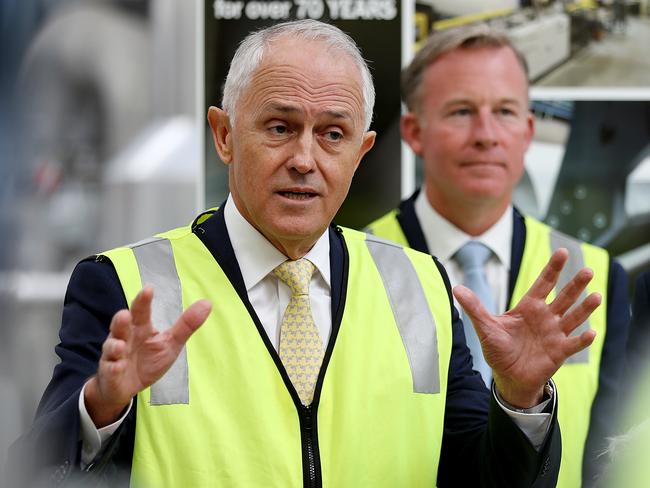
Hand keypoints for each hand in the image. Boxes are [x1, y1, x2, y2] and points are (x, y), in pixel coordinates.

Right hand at [85, 286, 211, 426]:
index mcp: (140, 328)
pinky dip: (113, 368)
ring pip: (111, 347)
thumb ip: (186, 325)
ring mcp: (115, 355)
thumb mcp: (171, 343)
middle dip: (120, 320)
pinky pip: (110, 369)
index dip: (143, 301)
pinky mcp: (110, 372)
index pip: (141, 311)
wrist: (126, 387)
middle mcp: (125, 338)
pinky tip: (118, 366)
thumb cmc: (147, 361)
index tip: (148, 289)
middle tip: (125, 314)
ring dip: (114, 345)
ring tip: (120, 345)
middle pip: (120, 326)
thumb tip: (207, 303)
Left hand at [453, 248, 599, 408]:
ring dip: (585, 308)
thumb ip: (474, 308)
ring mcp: (554, 334)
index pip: (543, 283)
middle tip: (588, 270)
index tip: (562, 252)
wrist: (508, 377)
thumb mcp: (485, 327)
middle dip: (575, 284)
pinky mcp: (559, 352)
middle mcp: (545, 317)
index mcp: (528, 307)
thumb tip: (456, 288)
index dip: (553, 268)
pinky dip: (583, 339)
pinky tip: (592, 332)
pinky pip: (573, 344)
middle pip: (564, 297)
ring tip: (596, 296)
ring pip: (573, 317)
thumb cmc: (499, 349)